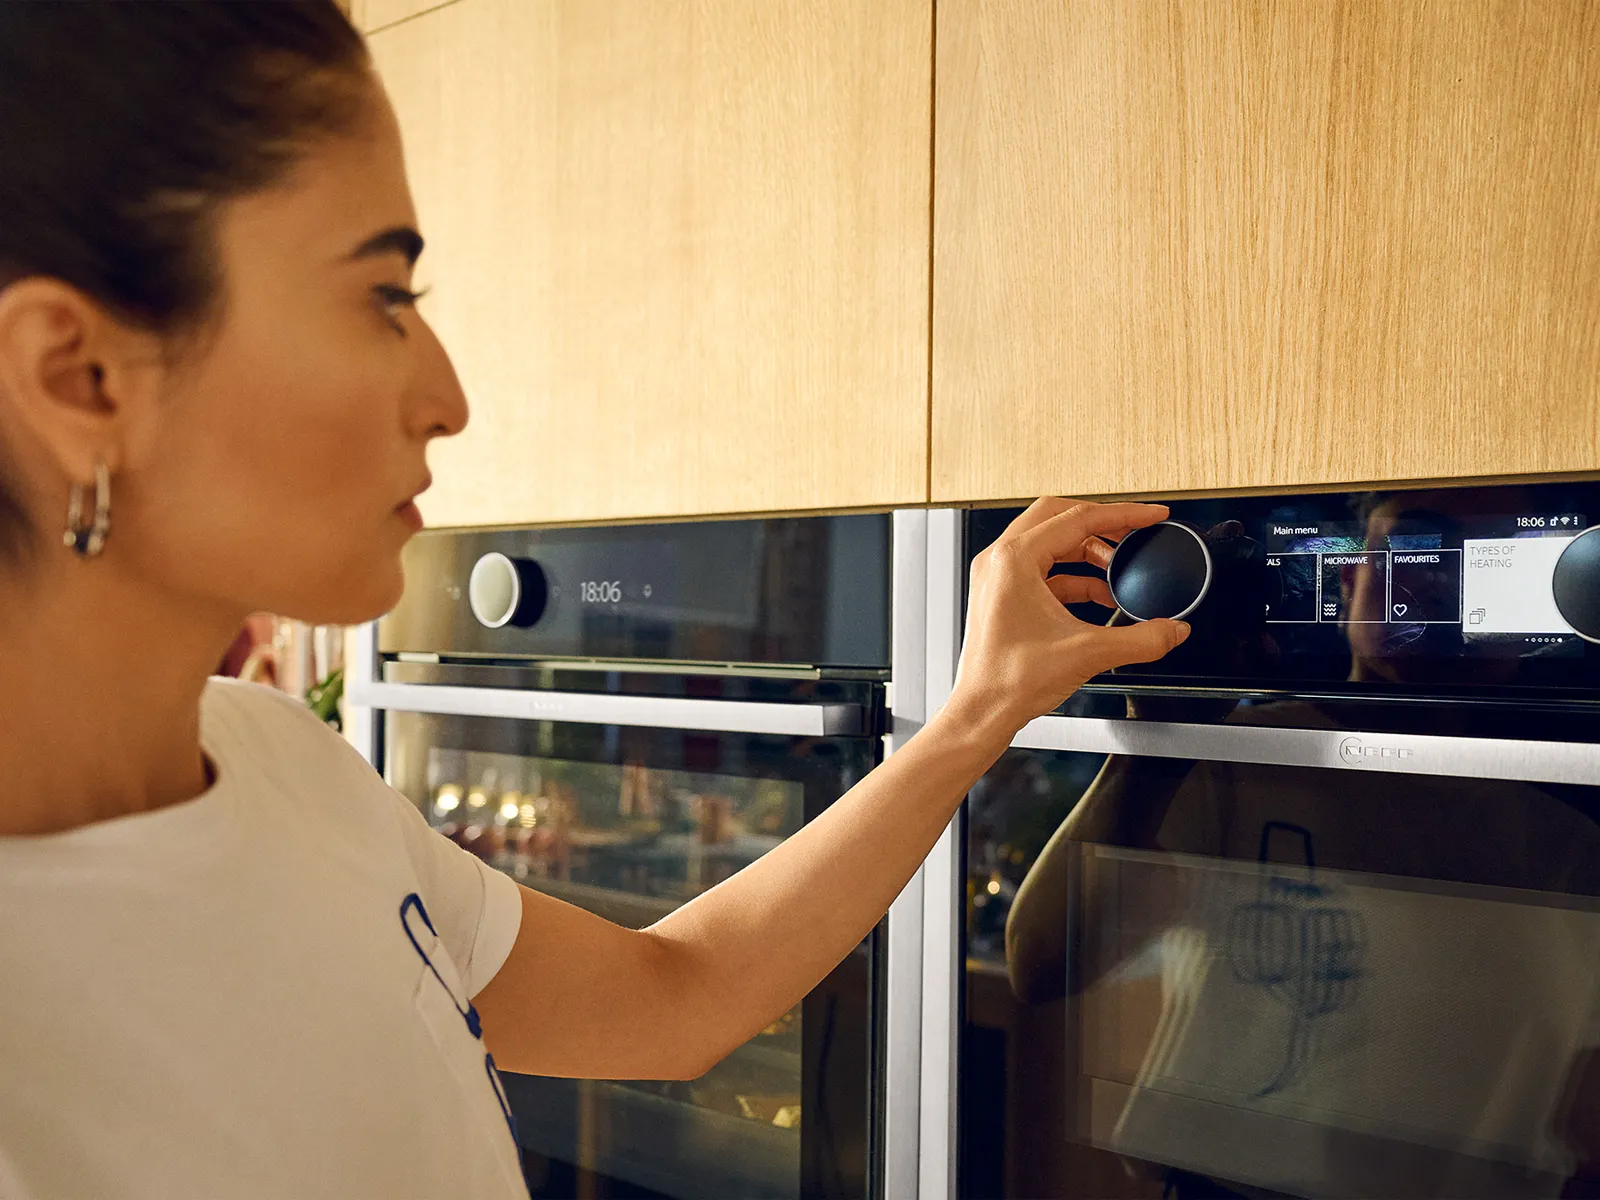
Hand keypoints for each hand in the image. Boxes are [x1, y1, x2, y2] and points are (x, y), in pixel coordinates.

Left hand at [948, 497, 1190, 739]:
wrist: (982, 711)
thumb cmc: (1009, 680)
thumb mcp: (1088, 653)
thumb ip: (1141, 640)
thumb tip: (1173, 630)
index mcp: (1014, 559)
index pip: (1079, 518)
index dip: (1123, 514)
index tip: (1151, 515)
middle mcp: (1000, 560)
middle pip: (1059, 517)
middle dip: (1102, 524)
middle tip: (1133, 533)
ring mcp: (997, 577)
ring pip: (1050, 543)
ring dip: (1088, 552)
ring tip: (1119, 570)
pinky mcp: (1001, 595)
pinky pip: (1043, 570)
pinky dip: (1074, 577)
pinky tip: (1100, 596)